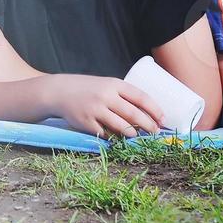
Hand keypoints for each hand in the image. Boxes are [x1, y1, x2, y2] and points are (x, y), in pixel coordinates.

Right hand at [46, 74, 164, 138]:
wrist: (59, 91)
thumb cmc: (88, 89)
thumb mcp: (106, 85)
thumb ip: (123, 96)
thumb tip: (147, 114)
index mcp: (114, 84)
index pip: (141, 97)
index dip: (155, 110)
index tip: (164, 120)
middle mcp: (106, 96)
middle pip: (134, 115)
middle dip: (149, 126)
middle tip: (155, 132)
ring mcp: (95, 110)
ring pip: (122, 127)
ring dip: (133, 134)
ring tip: (137, 136)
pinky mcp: (86, 123)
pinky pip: (106, 135)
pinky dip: (114, 137)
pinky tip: (116, 137)